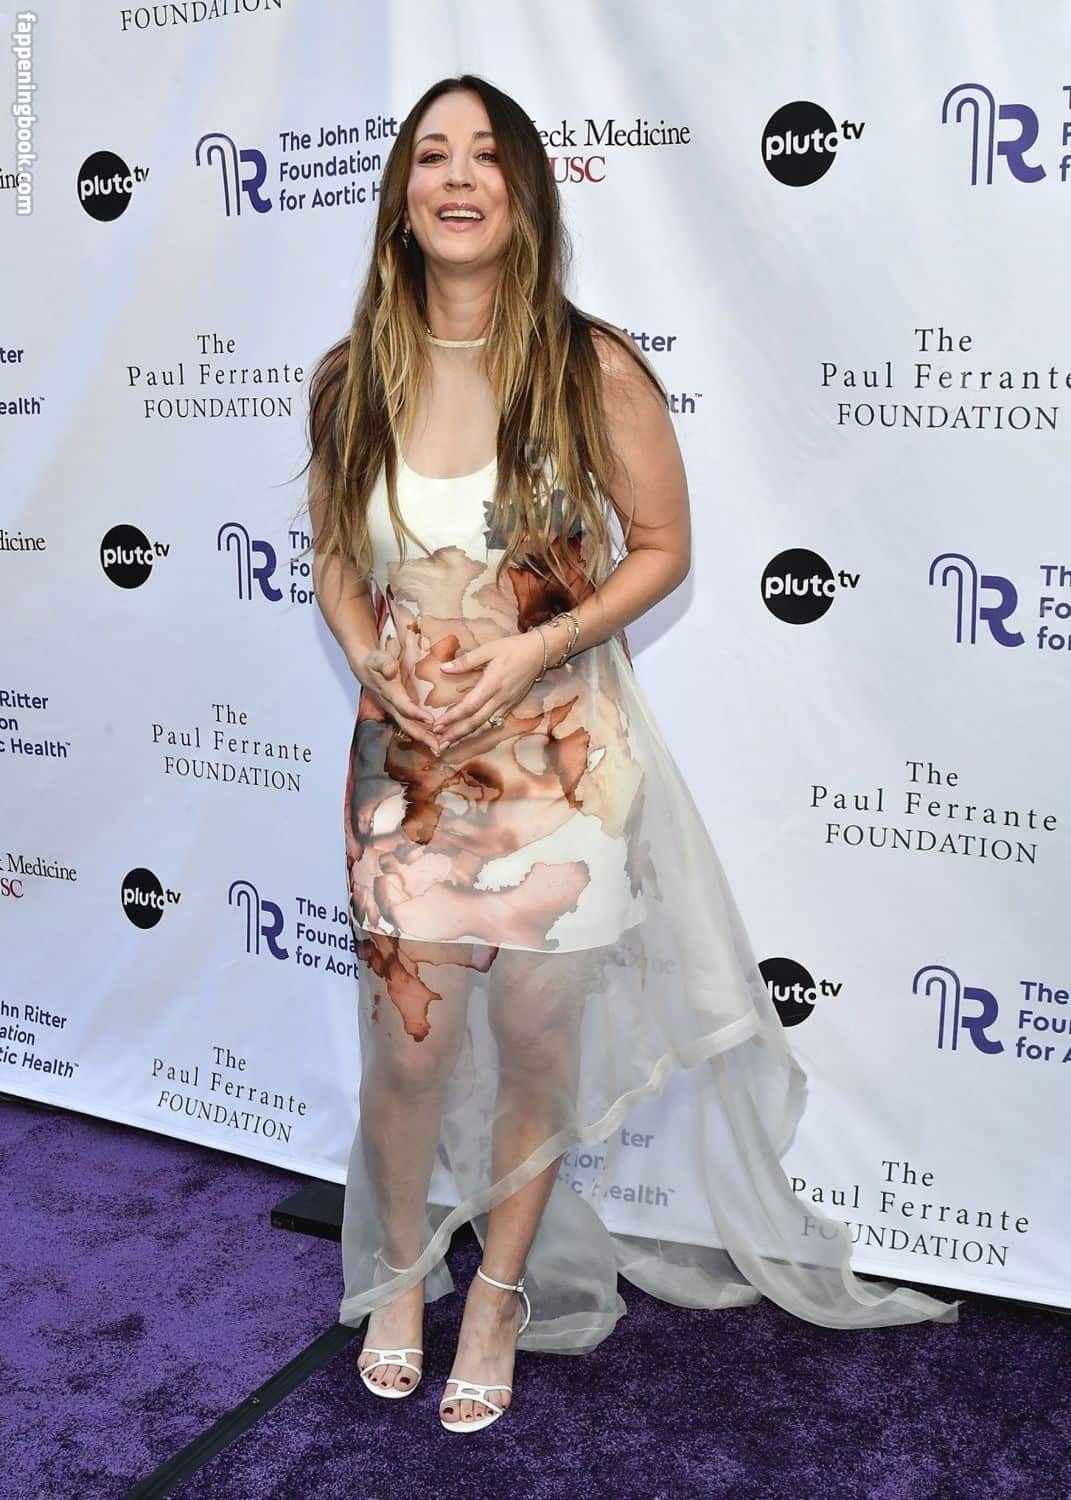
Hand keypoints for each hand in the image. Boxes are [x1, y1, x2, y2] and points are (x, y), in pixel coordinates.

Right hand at [352, 647, 440, 754]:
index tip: (431, 721)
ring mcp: (394, 711)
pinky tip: (434, 737)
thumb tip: (390, 670)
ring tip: (440, 747)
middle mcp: (391, 706)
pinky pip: (410, 724)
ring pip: (409, 727)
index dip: (416, 714)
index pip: (403, 707)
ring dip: (424, 738)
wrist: (363, 667)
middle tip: (439, 747)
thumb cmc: (372, 663)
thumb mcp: (376, 659)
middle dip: (423, 737)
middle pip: (407, 725)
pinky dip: (422, 733)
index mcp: (389, 694)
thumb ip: (383, 663)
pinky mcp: (398, 711)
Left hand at [436, 631, 544, 747]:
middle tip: (439, 743)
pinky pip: (494, 723)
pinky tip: (469, 735)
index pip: (468, 707)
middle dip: (456, 734)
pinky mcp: (511, 706)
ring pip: (484, 726)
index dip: (452, 718)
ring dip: (466, 736)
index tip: (437, 725)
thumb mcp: (488, 649)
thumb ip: (465, 661)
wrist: (539, 653)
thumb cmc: (513, 648)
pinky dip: (480, 731)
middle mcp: (499, 699)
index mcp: (491, 684)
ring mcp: (507, 704)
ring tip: (451, 744)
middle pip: (475, 722)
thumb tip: (444, 668)